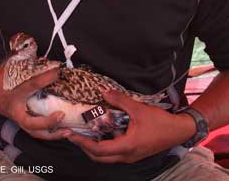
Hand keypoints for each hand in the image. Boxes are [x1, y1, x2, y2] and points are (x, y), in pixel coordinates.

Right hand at [0, 66, 70, 140]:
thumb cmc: (1, 79)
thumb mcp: (11, 67)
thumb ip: (30, 64)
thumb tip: (49, 62)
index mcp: (13, 92)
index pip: (31, 85)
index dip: (46, 78)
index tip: (57, 71)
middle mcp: (15, 109)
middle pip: (30, 123)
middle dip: (47, 122)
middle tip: (62, 114)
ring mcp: (18, 118)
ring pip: (34, 132)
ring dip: (51, 134)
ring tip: (67, 131)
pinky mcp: (21, 121)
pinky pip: (35, 130)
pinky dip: (48, 132)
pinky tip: (61, 130)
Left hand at [65, 90, 195, 162]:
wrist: (178, 131)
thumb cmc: (160, 122)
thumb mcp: (138, 109)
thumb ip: (120, 100)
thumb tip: (103, 92)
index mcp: (126, 147)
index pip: (98, 149)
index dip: (82, 142)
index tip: (71, 134)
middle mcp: (126, 156)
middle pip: (99, 157)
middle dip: (84, 147)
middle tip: (74, 134)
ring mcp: (131, 156)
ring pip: (107, 156)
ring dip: (94, 147)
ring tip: (85, 133)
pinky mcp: (134, 153)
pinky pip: (114, 152)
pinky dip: (104, 145)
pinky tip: (102, 132)